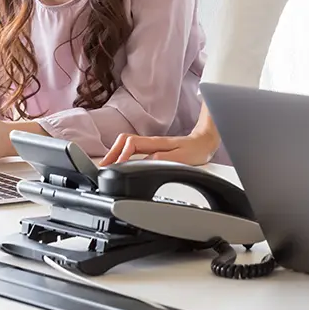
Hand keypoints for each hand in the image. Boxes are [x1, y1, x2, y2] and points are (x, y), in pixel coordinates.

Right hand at [101, 130, 219, 165]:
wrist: (205, 141)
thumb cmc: (196, 149)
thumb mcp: (183, 157)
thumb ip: (165, 159)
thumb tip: (148, 160)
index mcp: (156, 143)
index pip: (131, 144)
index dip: (120, 155)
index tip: (115, 167)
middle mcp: (151, 142)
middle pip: (124, 142)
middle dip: (111, 153)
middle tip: (103, 168)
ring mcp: (151, 144)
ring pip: (126, 144)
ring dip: (115, 153)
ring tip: (107, 167)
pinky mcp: (153, 148)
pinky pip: (133, 149)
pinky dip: (123, 155)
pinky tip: (121, 164)